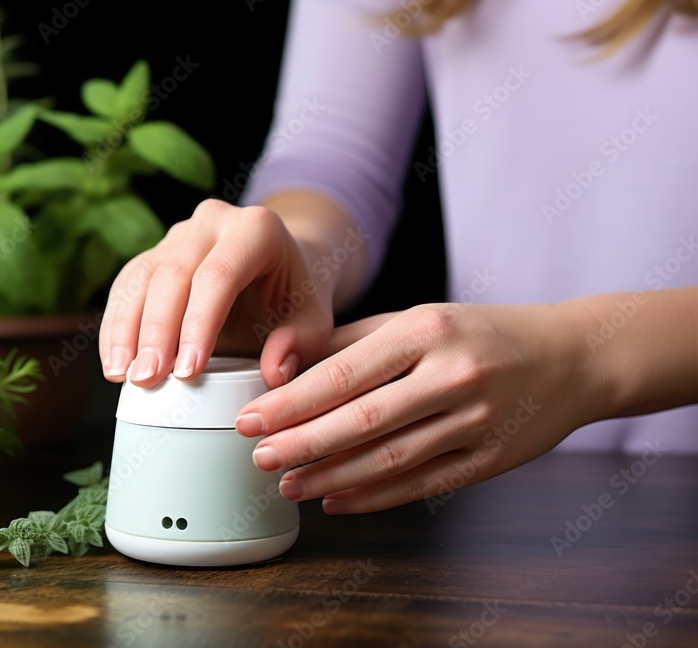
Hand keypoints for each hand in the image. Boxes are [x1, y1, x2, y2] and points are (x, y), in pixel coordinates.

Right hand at [98, 198, 334, 388]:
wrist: (281, 267)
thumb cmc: (295, 296)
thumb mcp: (313, 320)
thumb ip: (300, 345)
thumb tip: (274, 373)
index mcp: (256, 229)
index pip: (219, 275)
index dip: (199, 324)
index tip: (187, 372)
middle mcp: (211, 221)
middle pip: (173, 274)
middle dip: (156, 331)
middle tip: (147, 379)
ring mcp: (178, 235)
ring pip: (141, 278)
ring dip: (125, 330)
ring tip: (122, 376)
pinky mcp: (155, 254)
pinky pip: (126, 286)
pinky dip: (115, 326)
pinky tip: (114, 362)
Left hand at [235, 302, 601, 512]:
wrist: (571, 357)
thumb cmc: (478, 333)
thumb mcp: (418, 319)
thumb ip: (351, 341)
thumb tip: (282, 365)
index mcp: (427, 330)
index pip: (345, 373)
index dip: (292, 402)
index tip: (251, 418)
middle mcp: (453, 374)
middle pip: (362, 420)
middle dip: (302, 443)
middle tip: (258, 456)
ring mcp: (477, 420)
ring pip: (390, 458)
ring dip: (332, 478)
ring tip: (288, 484)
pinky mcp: (491, 458)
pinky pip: (422, 484)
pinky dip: (375, 497)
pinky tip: (336, 502)